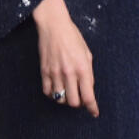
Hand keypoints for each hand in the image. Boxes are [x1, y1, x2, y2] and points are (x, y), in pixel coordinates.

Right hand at [33, 0, 98, 116]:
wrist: (54, 26)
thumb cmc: (72, 36)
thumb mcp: (87, 53)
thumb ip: (88, 72)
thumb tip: (88, 88)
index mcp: (83, 68)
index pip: (88, 96)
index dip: (92, 108)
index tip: (94, 113)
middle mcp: (69, 73)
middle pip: (73, 102)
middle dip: (78, 103)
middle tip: (80, 97)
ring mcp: (55, 73)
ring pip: (60, 99)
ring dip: (65, 99)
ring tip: (68, 91)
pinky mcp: (44, 71)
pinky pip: (47, 92)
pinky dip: (53, 94)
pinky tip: (57, 89)